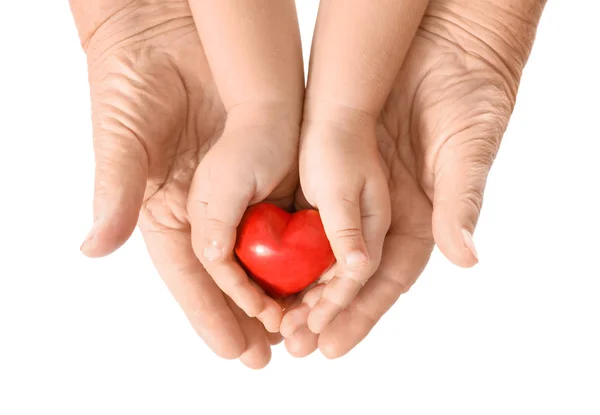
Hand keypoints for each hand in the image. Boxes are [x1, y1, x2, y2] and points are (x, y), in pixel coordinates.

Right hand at [75, 1, 281, 368]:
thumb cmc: (134, 81)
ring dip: (280, 289)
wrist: (169, 30)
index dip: (211, 314)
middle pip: (230, 274)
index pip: (190, 276)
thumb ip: (117, 190)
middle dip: (248, 316)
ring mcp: (238, 190)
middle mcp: (204, 207)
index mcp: (166, 209)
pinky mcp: (266, 168)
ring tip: (298, 327)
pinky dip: (300, 247)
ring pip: (263, 252)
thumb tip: (93, 247)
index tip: (235, 351)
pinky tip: (317, 272)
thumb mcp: (126, 138)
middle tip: (270, 354)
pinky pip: (287, 215)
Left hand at [281, 0, 542, 357]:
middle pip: (352, 279)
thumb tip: (466, 256)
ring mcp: (362, 198)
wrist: (444, 48)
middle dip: (324, 314)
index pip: (388, 281)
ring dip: (301, 288)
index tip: (329, 344)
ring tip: (275, 319)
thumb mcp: (464, 151)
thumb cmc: (466, 99)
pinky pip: (311, 218)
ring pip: (326, 256)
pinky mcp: (338, 175)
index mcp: (424, 222)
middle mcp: (390, 217)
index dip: (360, 315)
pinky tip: (267, 267)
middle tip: (293, 344)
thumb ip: (460, 201)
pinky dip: (290, 245)